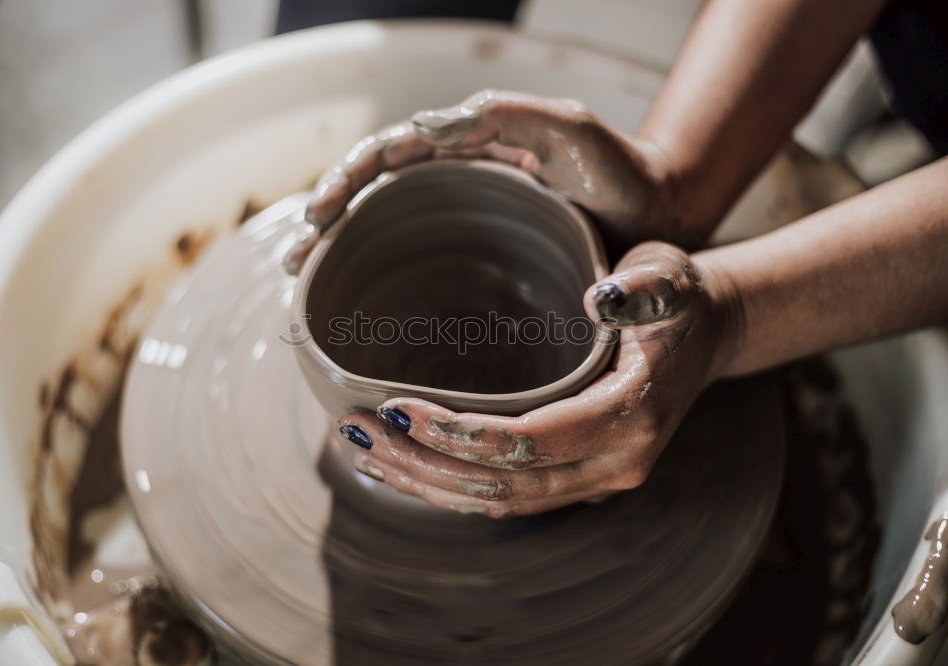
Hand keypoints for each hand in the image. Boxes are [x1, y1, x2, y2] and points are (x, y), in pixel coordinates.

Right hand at [284, 90, 686, 273]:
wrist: (662, 217)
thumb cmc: (622, 172)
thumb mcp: (570, 129)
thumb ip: (505, 116)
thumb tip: (424, 128)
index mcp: (469, 145)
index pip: (389, 154)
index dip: (347, 180)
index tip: (320, 214)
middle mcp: (459, 182)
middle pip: (374, 196)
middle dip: (327, 223)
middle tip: (296, 261)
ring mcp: (469, 223)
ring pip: (388, 233)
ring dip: (343, 256)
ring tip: (306, 287)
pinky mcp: (484, 261)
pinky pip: (422, 266)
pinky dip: (384, 283)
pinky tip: (362, 309)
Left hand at [336, 242, 740, 516]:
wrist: (707, 332)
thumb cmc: (679, 298)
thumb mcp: (669, 277)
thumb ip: (641, 288)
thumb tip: (599, 299)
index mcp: (630, 419)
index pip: (531, 443)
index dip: (461, 434)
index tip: (397, 406)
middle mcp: (614, 463)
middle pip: (504, 486)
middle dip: (424, 464)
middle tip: (356, 430)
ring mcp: (597, 477)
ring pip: (500, 502)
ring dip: (427, 483)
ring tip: (362, 451)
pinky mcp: (578, 475)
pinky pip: (509, 496)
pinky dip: (452, 485)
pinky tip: (407, 464)